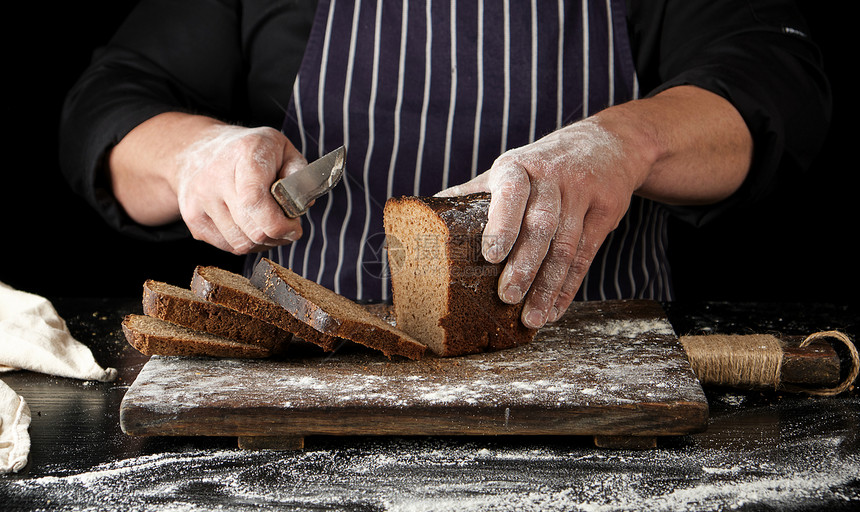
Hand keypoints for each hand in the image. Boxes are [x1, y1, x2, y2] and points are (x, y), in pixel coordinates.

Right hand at [173, 124, 306, 253]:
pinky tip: (250, 226)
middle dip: (277, 235)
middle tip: (287, 226)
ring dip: (262, 242)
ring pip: (240, 244)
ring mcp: (199, 200)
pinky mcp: (192, 219)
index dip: (280, 224)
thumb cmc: (249, 151)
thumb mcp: (282, 148)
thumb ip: (299, 173)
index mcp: (244, 154)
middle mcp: (215, 176)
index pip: (255, 202)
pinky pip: (227, 246)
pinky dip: (245, 243)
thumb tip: (303, 204)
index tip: (294, 227)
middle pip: (252, 230)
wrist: (197, 149)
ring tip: (269, 225)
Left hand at [437, 117, 648, 328]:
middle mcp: (551, 178)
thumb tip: (428, 213)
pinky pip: (586, 255)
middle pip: (540, 226)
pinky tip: (554, 309)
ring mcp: (582, 194)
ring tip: (532, 318)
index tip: (490, 255)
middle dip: (524, 265)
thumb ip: (474, 193)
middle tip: (507, 297)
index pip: (511, 194)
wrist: (607, 143)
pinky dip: (569, 287)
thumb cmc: (543, 164)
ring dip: (548, 286)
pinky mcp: (606, 211)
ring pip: (565, 246)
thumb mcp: (509, 169)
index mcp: (518, 168)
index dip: (501, 224)